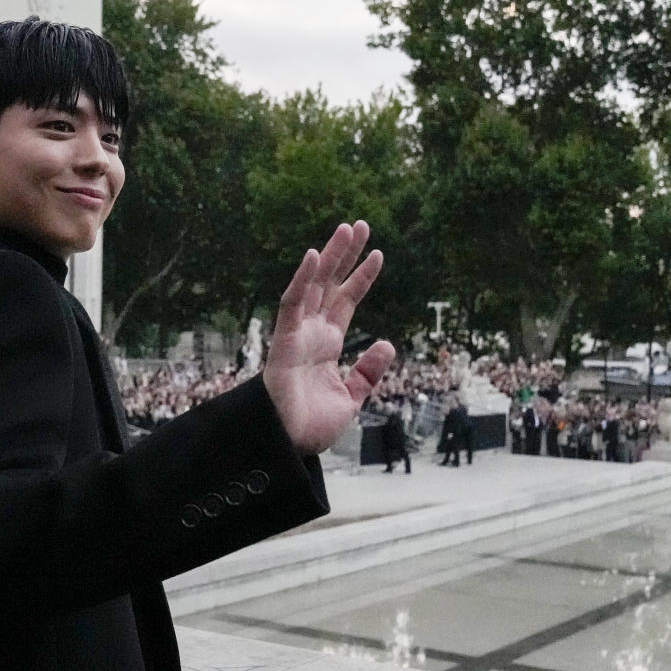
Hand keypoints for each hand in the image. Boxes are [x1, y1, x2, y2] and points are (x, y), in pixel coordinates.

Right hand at [263, 220, 394, 455]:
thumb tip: (386, 343)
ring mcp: (297, 334)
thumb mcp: (351, 397)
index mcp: (327, 344)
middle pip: (330, 284)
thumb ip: (368, 371)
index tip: (378, 253)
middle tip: (359, 224)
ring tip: (347, 228)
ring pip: (314, 285)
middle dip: (345, 254)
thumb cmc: (311, 426)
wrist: (287, 446)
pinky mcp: (284, 341)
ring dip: (330, 256)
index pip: (346, 301)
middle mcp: (312, 333)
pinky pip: (291, 304)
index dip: (361, 277)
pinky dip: (302, 280)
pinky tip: (314, 255)